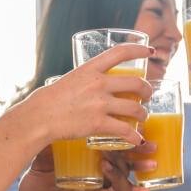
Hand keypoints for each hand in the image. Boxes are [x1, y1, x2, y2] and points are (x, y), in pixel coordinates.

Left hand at [3, 147, 148, 190]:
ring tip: (109, 167)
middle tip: (140, 148)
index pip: (116, 155)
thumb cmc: (36, 185)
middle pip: (126, 172)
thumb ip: (50, 145)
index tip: (140, 133)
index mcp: (92, 168)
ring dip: (121, 180)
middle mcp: (98, 183)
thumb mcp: (42, 161)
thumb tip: (54, 120)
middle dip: (136, 161)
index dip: (130, 146)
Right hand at [23, 43, 152, 144]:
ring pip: (135, 108)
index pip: (120, 52)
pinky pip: (126, 130)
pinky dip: (135, 136)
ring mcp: (100, 103)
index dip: (139, 50)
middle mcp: (98, 83)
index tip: (151, 51)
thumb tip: (95, 84)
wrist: (39, 117)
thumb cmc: (49, 100)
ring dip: (143, 114)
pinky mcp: (99, 123)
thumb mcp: (69, 79)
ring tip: (142, 118)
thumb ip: (86, 80)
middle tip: (147, 95)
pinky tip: (137, 140)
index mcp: (90, 69)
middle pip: (136, 83)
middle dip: (147, 90)